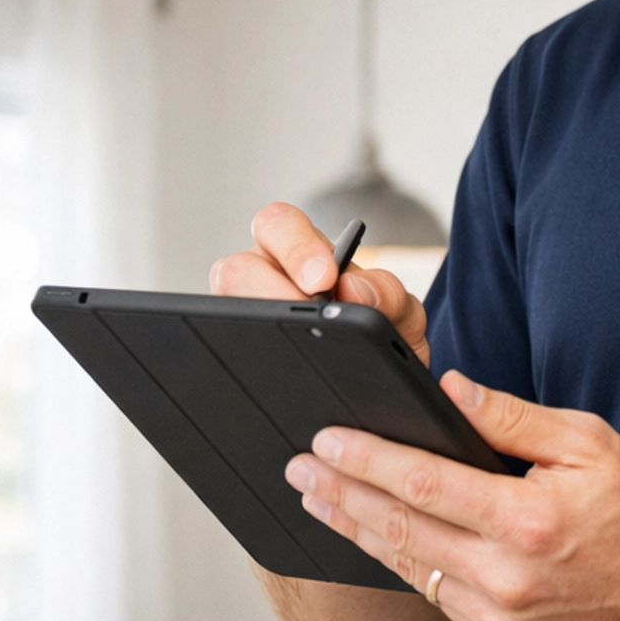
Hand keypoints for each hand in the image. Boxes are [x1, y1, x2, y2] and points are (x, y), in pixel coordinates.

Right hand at [211, 201, 429, 365]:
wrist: (381, 396)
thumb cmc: (384, 338)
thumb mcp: (400, 316)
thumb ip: (389, 296)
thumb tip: (354, 287)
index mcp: (301, 255)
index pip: (277, 224)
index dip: (295, 247)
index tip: (324, 277)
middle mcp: (262, 279)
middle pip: (235, 268)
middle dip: (270, 291)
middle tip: (309, 318)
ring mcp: (241, 319)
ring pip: (219, 310)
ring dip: (258, 329)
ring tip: (297, 355)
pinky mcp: (235, 359)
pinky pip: (224, 357)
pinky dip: (247, 364)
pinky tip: (280, 385)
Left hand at [285, 373, 619, 620]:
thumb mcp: (587, 441)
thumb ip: (512, 418)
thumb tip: (449, 389)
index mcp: (528, 521)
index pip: (425, 486)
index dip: (368, 462)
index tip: (325, 442)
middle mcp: (507, 576)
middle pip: (400, 531)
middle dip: (341, 495)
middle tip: (298, 470)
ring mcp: (498, 617)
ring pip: (408, 568)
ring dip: (356, 531)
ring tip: (317, 500)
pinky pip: (432, 596)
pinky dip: (398, 564)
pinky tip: (371, 538)